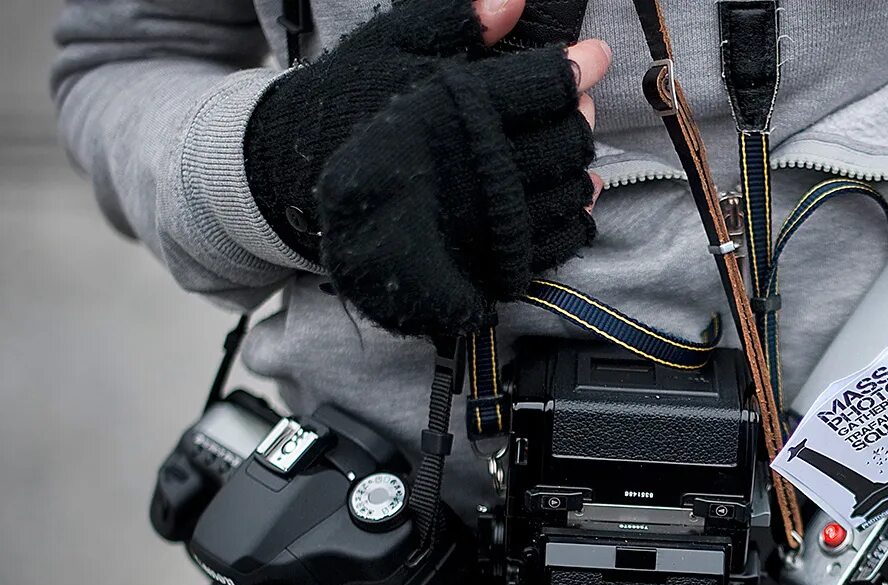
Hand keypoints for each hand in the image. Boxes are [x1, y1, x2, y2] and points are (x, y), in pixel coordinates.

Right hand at [245, 0, 611, 337]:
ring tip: (576, 147)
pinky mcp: (482, 259)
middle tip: (580, 102)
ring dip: (580, 165)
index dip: (575, 67)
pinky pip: (551, 241)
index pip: (542, 85)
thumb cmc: (347, 100)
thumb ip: (454, 18)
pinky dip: (572, 216)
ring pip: (564, 189)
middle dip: (579, 117)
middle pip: (563, 138)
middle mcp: (474, 165)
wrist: (296, 175)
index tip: (591, 54)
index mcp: (455, 106)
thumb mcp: (390, 44)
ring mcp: (482, 219)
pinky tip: (574, 195)